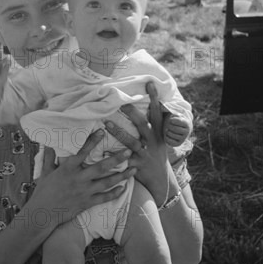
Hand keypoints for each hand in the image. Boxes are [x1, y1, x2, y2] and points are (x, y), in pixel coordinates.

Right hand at [31, 130, 136, 225]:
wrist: (43, 212)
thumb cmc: (43, 191)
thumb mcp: (45, 172)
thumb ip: (48, 157)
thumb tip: (47, 143)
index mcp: (68, 168)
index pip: (82, 152)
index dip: (93, 141)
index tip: (102, 131)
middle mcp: (79, 179)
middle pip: (101, 167)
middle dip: (117, 159)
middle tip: (129, 151)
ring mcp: (84, 191)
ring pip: (107, 182)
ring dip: (122, 176)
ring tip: (134, 169)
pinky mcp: (87, 203)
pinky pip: (104, 198)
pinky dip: (115, 193)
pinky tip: (124, 188)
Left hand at [105, 82, 174, 206]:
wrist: (160, 180)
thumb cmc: (155, 154)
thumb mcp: (159, 139)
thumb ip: (151, 124)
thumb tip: (143, 103)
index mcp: (157, 133)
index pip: (157, 112)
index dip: (154, 98)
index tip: (149, 83)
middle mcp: (152, 142)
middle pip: (143, 125)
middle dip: (133, 113)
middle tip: (121, 102)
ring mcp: (145, 154)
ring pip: (132, 142)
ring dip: (118, 132)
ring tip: (106, 123)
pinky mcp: (137, 166)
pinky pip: (124, 160)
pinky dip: (113, 156)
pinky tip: (103, 151)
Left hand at [164, 114, 191, 146]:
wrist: (176, 129)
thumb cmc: (174, 120)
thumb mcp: (174, 114)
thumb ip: (170, 111)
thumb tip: (165, 109)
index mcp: (187, 123)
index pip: (180, 122)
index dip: (174, 120)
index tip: (170, 120)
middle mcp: (187, 132)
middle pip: (175, 129)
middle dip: (169, 126)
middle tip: (167, 124)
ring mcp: (183, 138)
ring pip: (172, 134)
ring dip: (167, 131)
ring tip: (166, 129)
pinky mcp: (178, 144)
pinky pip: (170, 141)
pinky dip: (166, 137)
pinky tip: (166, 134)